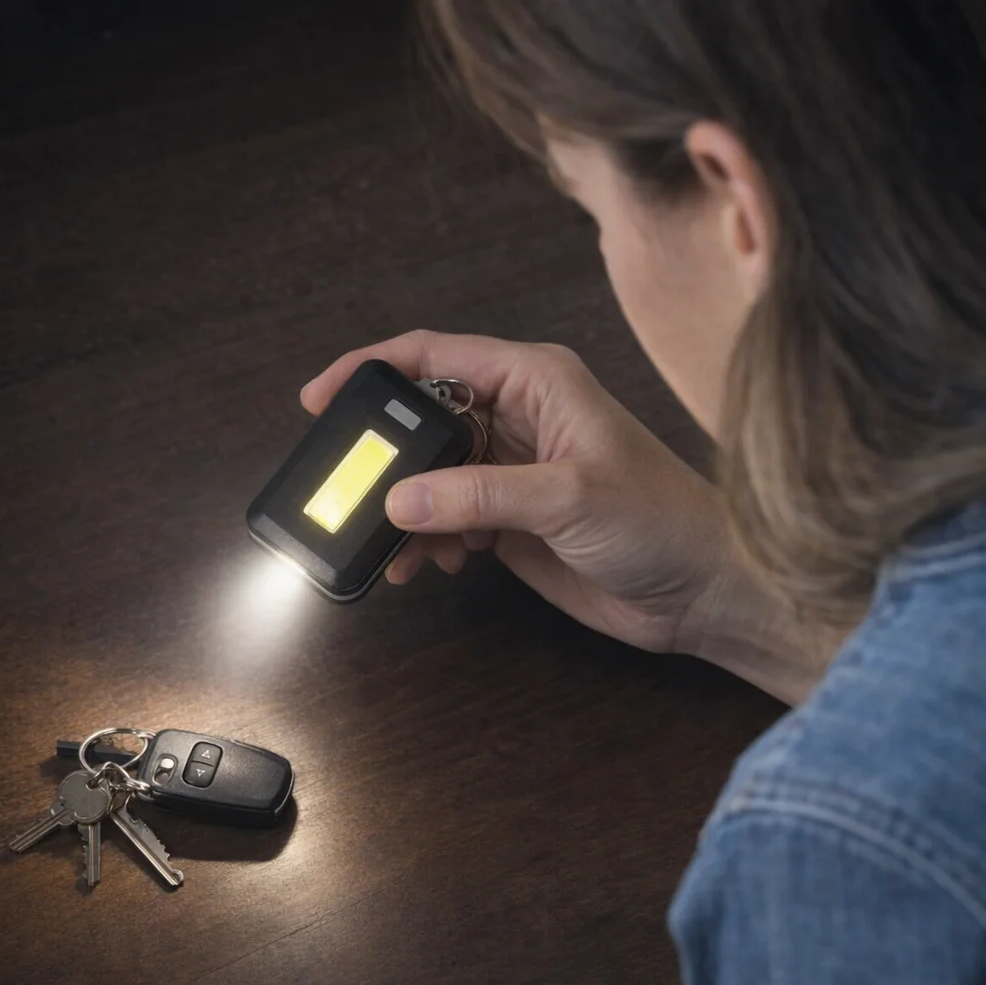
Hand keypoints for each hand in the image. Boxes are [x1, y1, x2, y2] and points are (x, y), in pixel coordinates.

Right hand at [301, 330, 730, 653]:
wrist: (701, 590)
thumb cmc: (661, 520)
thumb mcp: (568, 496)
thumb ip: (480, 494)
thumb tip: (400, 500)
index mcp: (536, 380)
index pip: (437, 356)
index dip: (374, 368)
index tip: (321, 397)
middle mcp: (520, 417)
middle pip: (425, 418)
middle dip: (384, 454)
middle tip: (348, 488)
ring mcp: (513, 470)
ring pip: (431, 475)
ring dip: (404, 509)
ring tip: (390, 546)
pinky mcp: (511, 518)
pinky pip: (449, 518)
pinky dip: (428, 540)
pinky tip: (429, 564)